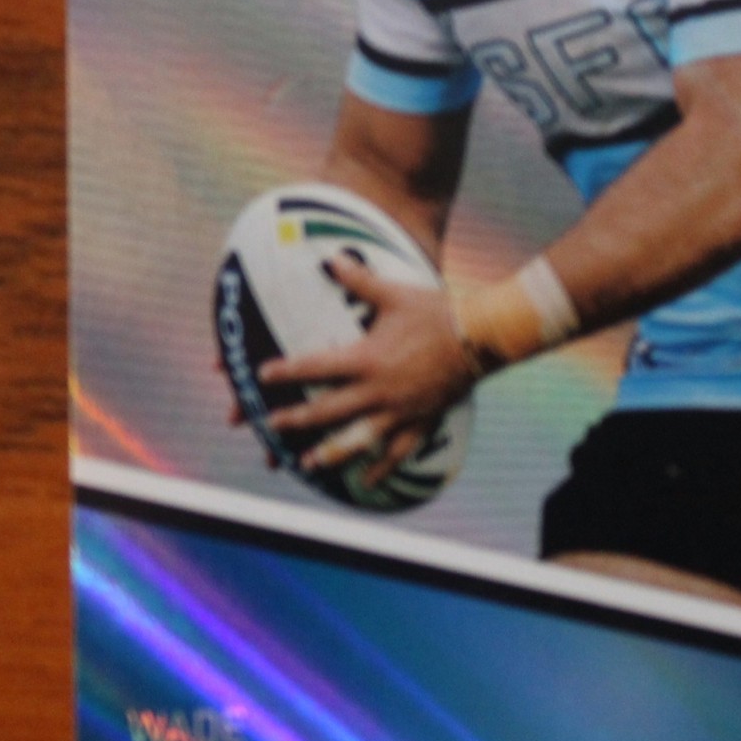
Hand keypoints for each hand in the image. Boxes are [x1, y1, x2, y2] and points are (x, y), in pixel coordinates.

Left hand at [260, 257, 476, 476]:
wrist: (480, 338)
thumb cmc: (436, 312)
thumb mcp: (394, 294)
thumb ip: (358, 280)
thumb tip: (329, 259)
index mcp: (367, 359)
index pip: (316, 367)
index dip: (286, 371)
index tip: (261, 376)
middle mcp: (378, 391)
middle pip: (327, 410)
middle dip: (296, 419)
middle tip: (269, 425)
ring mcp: (399, 411)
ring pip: (357, 439)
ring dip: (330, 453)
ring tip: (308, 464)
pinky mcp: (420, 422)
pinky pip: (398, 453)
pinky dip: (382, 468)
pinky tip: (368, 482)